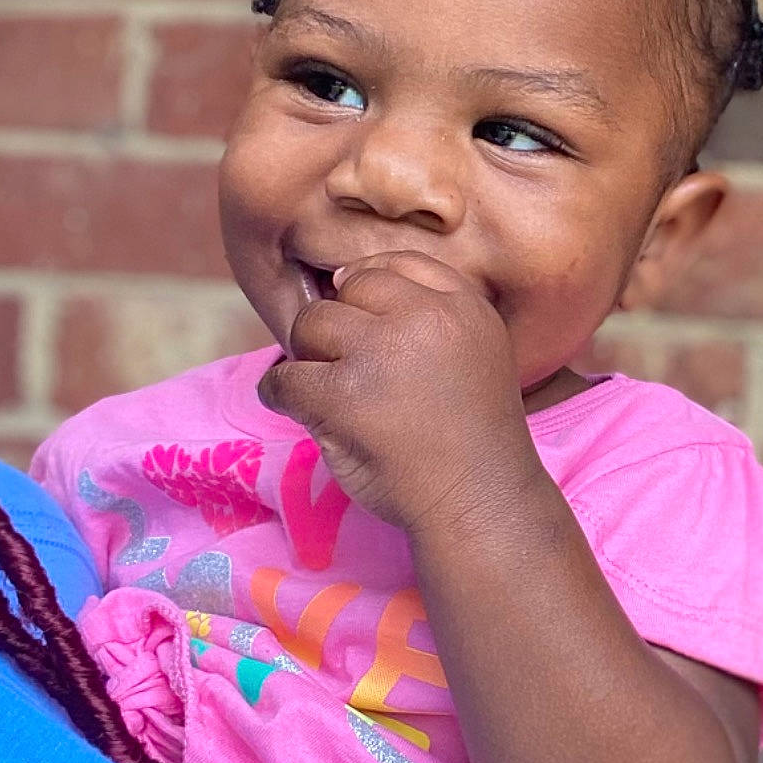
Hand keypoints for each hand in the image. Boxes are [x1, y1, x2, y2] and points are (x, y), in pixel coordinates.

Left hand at [258, 251, 539, 531]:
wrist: (480, 498)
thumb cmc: (473, 433)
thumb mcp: (475, 349)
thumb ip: (428, 310)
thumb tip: (338, 277)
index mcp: (464, 306)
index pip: (396, 263)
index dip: (371, 291)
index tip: (371, 328)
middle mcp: (425, 318)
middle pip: (349, 287)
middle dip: (342, 325)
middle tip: (354, 370)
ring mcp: (382, 353)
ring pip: (310, 324)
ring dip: (312, 357)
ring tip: (333, 391)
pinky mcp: (342, 394)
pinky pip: (284, 376)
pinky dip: (282, 394)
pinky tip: (302, 408)